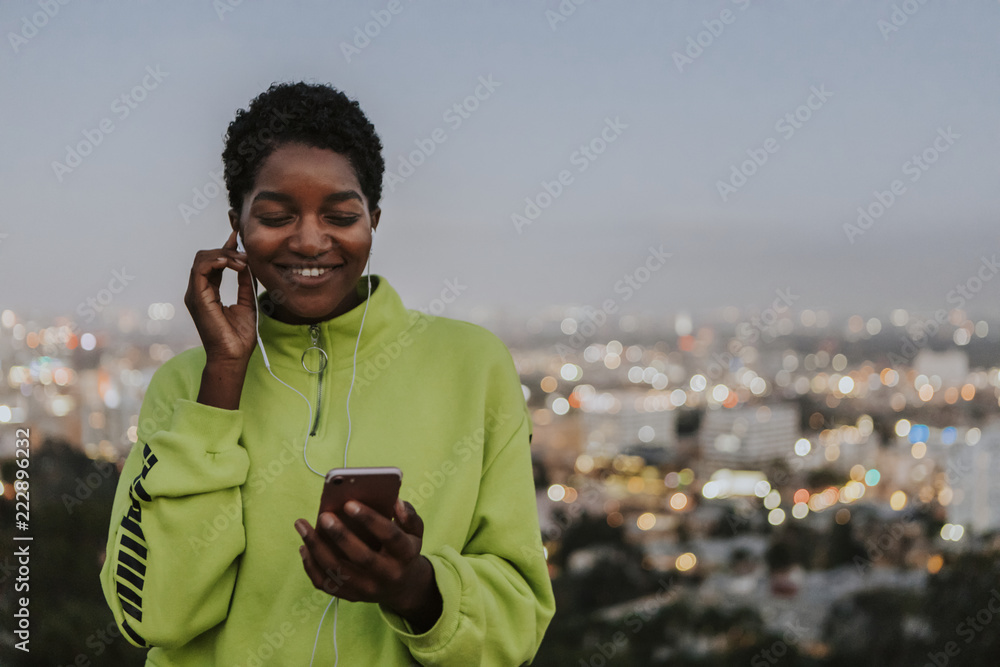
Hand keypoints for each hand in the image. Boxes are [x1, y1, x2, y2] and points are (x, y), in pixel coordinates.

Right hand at [183, 229, 256, 366]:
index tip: (240, 237)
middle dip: (226, 249)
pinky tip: (233, 264)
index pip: (213, 263)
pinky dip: (216, 261)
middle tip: (246, 255)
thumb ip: (245, 282)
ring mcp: (195, 294)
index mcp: (208, 292)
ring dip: (224, 254)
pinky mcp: (197, 297)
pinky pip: (200, 269)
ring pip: (201, 259)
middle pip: (205, 257)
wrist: (233, 356)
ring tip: (242, 262)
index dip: (226, 248)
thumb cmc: (239, 336)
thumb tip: (247, 263)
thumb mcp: (247, 301)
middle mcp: (198, 291)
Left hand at [296, 499, 442, 632]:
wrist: (403, 586)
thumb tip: (395, 503)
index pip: (390, 537)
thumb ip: (408, 516)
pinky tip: (304, 546)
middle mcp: (388, 575)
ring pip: (338, 572)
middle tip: (323, 515)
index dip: (370, 519)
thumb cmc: (404, 549)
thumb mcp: (415, 532)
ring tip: (302, 525)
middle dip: (340, 535)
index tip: (349, 503)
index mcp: (405, 555)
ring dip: (316, 548)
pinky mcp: (351, 597)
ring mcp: (368, 589)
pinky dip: (311, 566)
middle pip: (362, 557)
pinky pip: (326, 584)